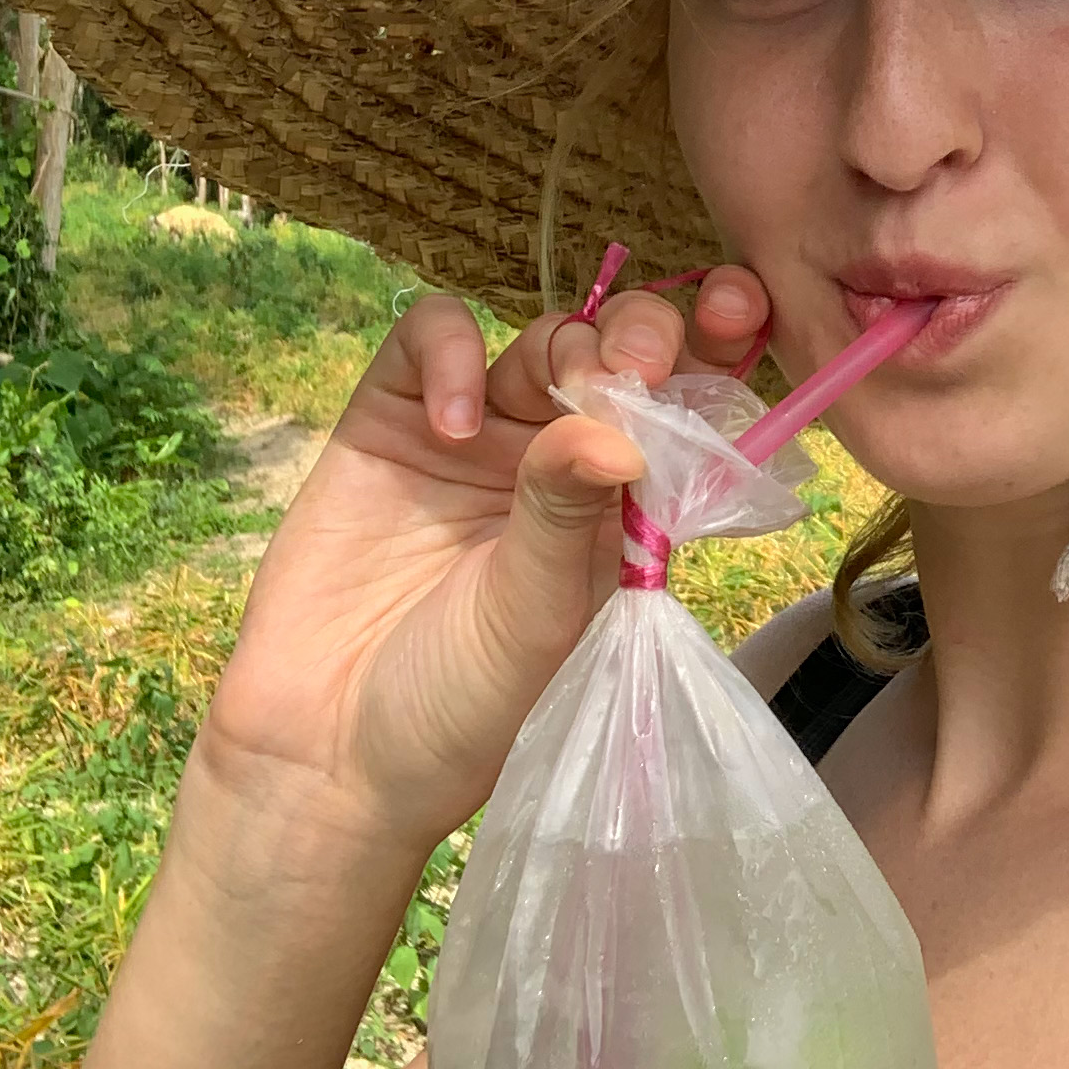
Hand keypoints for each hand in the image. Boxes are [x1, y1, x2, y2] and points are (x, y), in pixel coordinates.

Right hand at [191, 266, 772, 861]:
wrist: (329, 753)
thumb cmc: (462, 706)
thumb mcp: (538, 617)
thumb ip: (572, 516)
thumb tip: (621, 432)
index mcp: (623, 508)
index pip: (689, 405)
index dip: (719, 347)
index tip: (739, 315)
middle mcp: (560, 458)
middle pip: (621, 351)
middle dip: (645, 334)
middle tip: (639, 364)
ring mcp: (478, 432)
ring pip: (540, 335)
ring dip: (566, 342)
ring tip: (562, 390)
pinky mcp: (392, 417)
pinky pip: (429, 336)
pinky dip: (449, 353)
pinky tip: (453, 422)